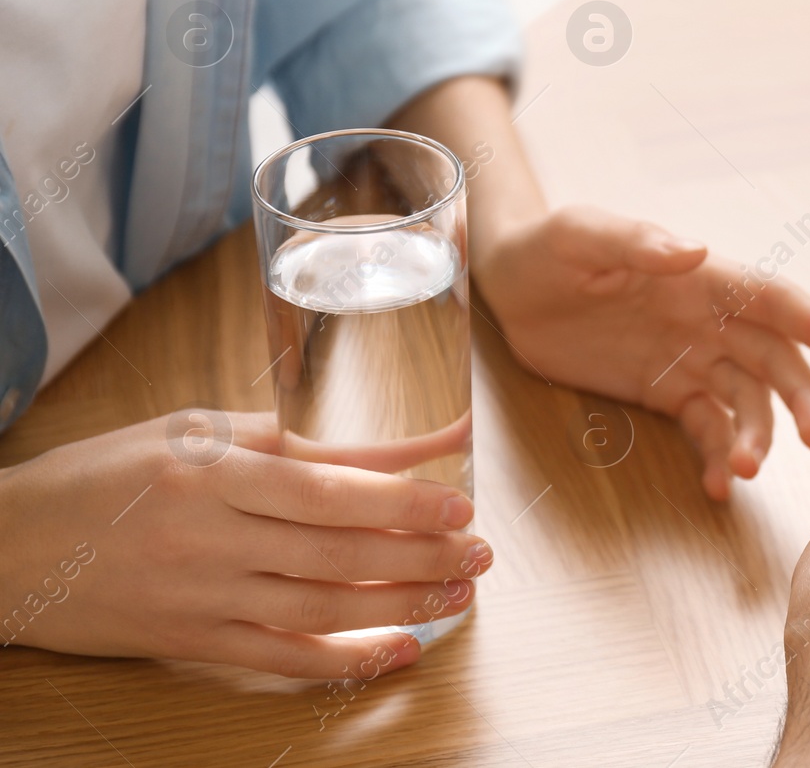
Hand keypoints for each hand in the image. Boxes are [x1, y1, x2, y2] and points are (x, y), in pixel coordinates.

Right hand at [0, 410, 491, 677]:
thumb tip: (379, 443)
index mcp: (214, 470)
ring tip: (461, 593)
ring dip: (402, 602)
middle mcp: (212, 535)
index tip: (460, 502)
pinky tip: (400, 650)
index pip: (328, 489)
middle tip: (481, 551)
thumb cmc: (108, 474)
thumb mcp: (193, 431)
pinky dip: (347, 660)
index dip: (402, 498)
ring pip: (322, 607)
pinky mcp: (193, 640)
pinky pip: (282, 659)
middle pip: (338, 551)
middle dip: (422, 554)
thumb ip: (286, 439)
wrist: (10, 546)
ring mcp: (203, 594)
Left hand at [475, 205, 809, 498]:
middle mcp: (709, 320)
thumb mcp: (581, 234)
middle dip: (802, 399)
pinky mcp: (665, 392)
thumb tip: (693, 251)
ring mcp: (690, 359)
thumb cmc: (547, 246)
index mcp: (702, 277)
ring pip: (746, 402)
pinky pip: (705, 427)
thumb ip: (637, 241)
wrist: (507, 283)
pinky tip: (716, 485)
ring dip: (757, 437)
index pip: (774, 299)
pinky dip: (717, 456)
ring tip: (743, 471)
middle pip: (775, 360)